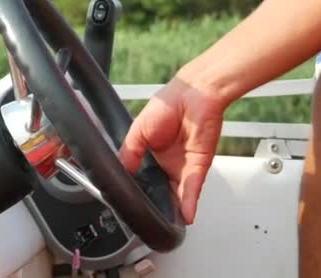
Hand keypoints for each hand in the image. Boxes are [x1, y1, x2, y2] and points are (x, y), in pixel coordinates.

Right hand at [119, 76, 225, 223]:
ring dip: (174, 210)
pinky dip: (189, 202)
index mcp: (151, 153)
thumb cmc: (167, 104)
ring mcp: (183, 166)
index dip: (139, 191)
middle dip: (157, 205)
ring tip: (167, 225)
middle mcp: (167, 162)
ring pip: (177, 194)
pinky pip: (192, 187)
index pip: (144, 178)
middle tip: (148, 219)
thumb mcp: (137, 131)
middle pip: (161, 190)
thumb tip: (121, 172)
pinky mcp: (198, 165)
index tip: (131, 203)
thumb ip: (129, 152)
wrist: (193, 95)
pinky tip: (184, 215)